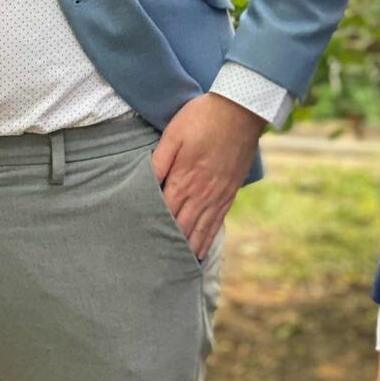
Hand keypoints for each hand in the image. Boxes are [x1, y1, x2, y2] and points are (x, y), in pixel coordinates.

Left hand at [151, 92, 264, 258]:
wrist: (241, 110)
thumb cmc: (203, 117)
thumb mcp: (174, 133)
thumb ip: (159, 160)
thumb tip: (145, 183)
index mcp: (183, 179)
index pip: (163, 214)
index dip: (151, 231)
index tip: (138, 246)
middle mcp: (201, 194)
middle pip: (181, 229)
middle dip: (167, 248)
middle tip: (152, 267)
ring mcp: (217, 196)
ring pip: (200, 232)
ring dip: (187, 251)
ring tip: (174, 270)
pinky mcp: (229, 193)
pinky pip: (216, 223)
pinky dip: (207, 240)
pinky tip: (200, 251)